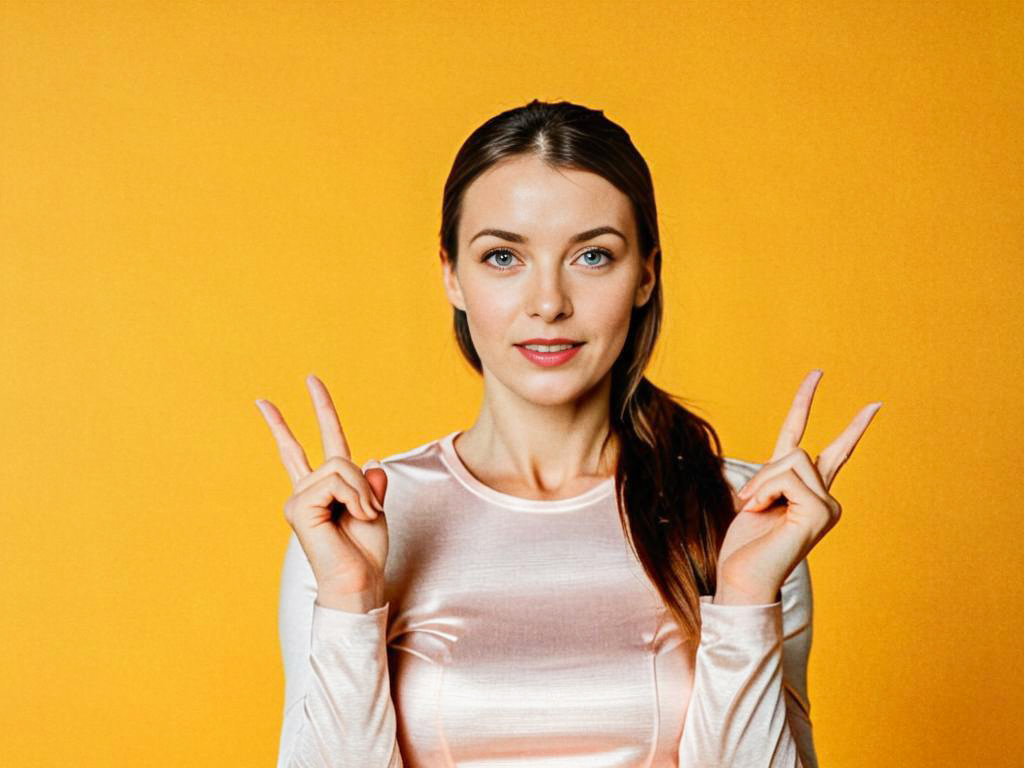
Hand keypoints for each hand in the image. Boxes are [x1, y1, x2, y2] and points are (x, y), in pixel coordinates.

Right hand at [255, 374, 389, 611]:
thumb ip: (370, 484)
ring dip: (362, 492)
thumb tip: (369, 463)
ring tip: (362, 515)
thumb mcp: (376, 510)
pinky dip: (355, 497)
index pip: (318, 443)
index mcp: (326, 488)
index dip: (318, 411)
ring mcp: (299, 497)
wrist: (360, 581)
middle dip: (319, 410)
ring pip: (341, 466)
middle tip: (314, 382)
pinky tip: (353, 517)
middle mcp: (307, 489)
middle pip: (324, 447)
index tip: (311, 381)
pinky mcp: (297, 506)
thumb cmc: (366, 552)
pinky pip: (336, 481)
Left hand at [714, 369, 881, 604]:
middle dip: (770, 461)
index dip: (851, 424)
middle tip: (752, 503)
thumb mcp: (756, 496)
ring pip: (792, 458)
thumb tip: (790, 454)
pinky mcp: (821, 511)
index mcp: (810, 494)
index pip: (832, 450)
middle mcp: (825, 497)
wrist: (741, 578)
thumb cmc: (743, 545)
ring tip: (755, 510)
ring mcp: (828, 505)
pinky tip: (760, 512)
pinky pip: (788, 475)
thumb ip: (775, 472)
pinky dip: (765, 489)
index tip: (873, 403)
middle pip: (798, 448)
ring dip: (761, 481)